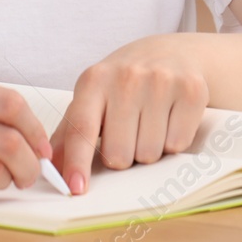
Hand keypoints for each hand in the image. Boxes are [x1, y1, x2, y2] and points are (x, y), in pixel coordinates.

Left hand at [51, 36, 208, 194]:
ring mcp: (160, 82)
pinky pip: (178, 144)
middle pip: (119, 153)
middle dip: (122, 155)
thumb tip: (50, 166)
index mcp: (93, 81)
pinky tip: (169, 119)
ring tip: (148, 123)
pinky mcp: (190, 90)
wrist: (170, 53)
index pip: (82, 128)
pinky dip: (173, 141)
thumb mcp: (92, 97)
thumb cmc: (124, 82)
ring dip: (148, 149)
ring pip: (149, 153)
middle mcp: (126, 78)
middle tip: (127, 133)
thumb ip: (70, 132)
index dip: (78, 161)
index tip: (76, 188)